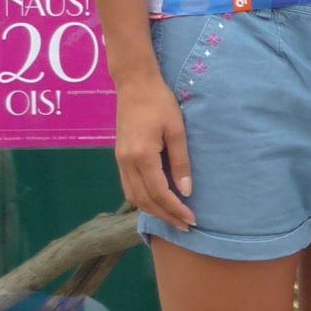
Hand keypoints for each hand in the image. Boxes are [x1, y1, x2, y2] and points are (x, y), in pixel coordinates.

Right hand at [115, 72, 195, 229]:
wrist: (134, 84)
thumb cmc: (160, 102)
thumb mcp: (177, 130)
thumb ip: (180, 162)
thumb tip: (186, 190)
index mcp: (142, 156)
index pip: (159, 193)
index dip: (175, 209)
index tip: (191, 220)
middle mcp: (127, 162)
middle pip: (144, 200)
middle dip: (165, 216)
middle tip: (185, 226)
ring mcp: (120, 160)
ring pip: (133, 197)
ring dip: (152, 211)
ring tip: (172, 218)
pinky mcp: (119, 156)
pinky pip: (128, 187)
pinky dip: (142, 199)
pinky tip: (155, 202)